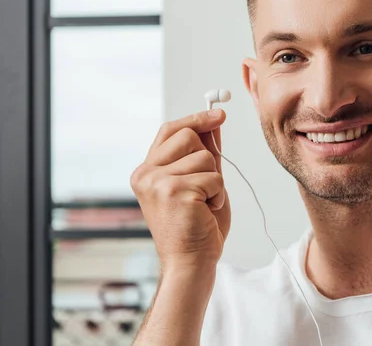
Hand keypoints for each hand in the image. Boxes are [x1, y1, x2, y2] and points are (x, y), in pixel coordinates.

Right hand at [130, 109, 230, 270]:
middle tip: (204, 187)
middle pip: (189, 136)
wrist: (191, 262)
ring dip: (215, 181)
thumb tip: (213, 122)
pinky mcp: (174, 191)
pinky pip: (214, 177)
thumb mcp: (200, 182)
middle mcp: (146, 174)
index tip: (219, 115)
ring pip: (205, 157)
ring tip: (204, 203)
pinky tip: (206, 211)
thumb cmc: (197, 226)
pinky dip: (219, 194)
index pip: (170, 130)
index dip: (195, 118)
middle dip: (208, 159)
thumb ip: (204, 153)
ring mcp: (157, 182)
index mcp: (147, 170)